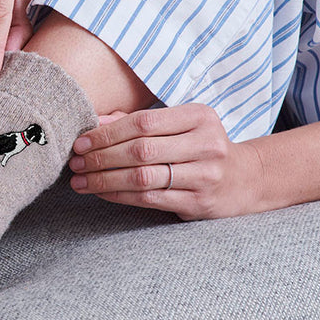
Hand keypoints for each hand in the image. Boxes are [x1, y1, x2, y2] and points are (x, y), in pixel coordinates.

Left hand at [68, 103, 263, 219]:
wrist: (245, 179)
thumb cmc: (199, 146)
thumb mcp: (178, 125)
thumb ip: (137, 121)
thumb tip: (93, 122)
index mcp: (199, 117)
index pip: (143, 122)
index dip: (107, 133)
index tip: (81, 142)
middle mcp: (206, 144)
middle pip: (140, 150)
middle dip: (101, 157)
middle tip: (74, 163)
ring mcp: (206, 176)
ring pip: (143, 177)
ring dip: (104, 180)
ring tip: (80, 180)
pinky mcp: (200, 203)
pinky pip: (150, 199)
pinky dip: (119, 195)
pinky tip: (101, 192)